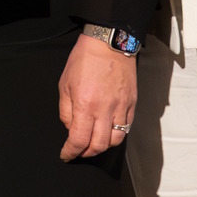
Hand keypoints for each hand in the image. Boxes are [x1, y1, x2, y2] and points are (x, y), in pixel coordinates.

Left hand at [57, 35, 137, 160]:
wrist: (108, 42)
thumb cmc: (84, 59)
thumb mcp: (64, 84)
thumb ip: (66, 111)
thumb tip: (70, 129)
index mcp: (85, 104)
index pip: (79, 140)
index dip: (71, 152)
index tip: (66, 154)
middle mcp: (105, 109)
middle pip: (99, 145)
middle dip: (86, 153)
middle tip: (78, 150)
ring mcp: (121, 107)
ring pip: (115, 140)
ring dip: (103, 146)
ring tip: (94, 142)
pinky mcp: (132, 103)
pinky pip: (126, 127)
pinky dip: (116, 134)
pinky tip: (108, 130)